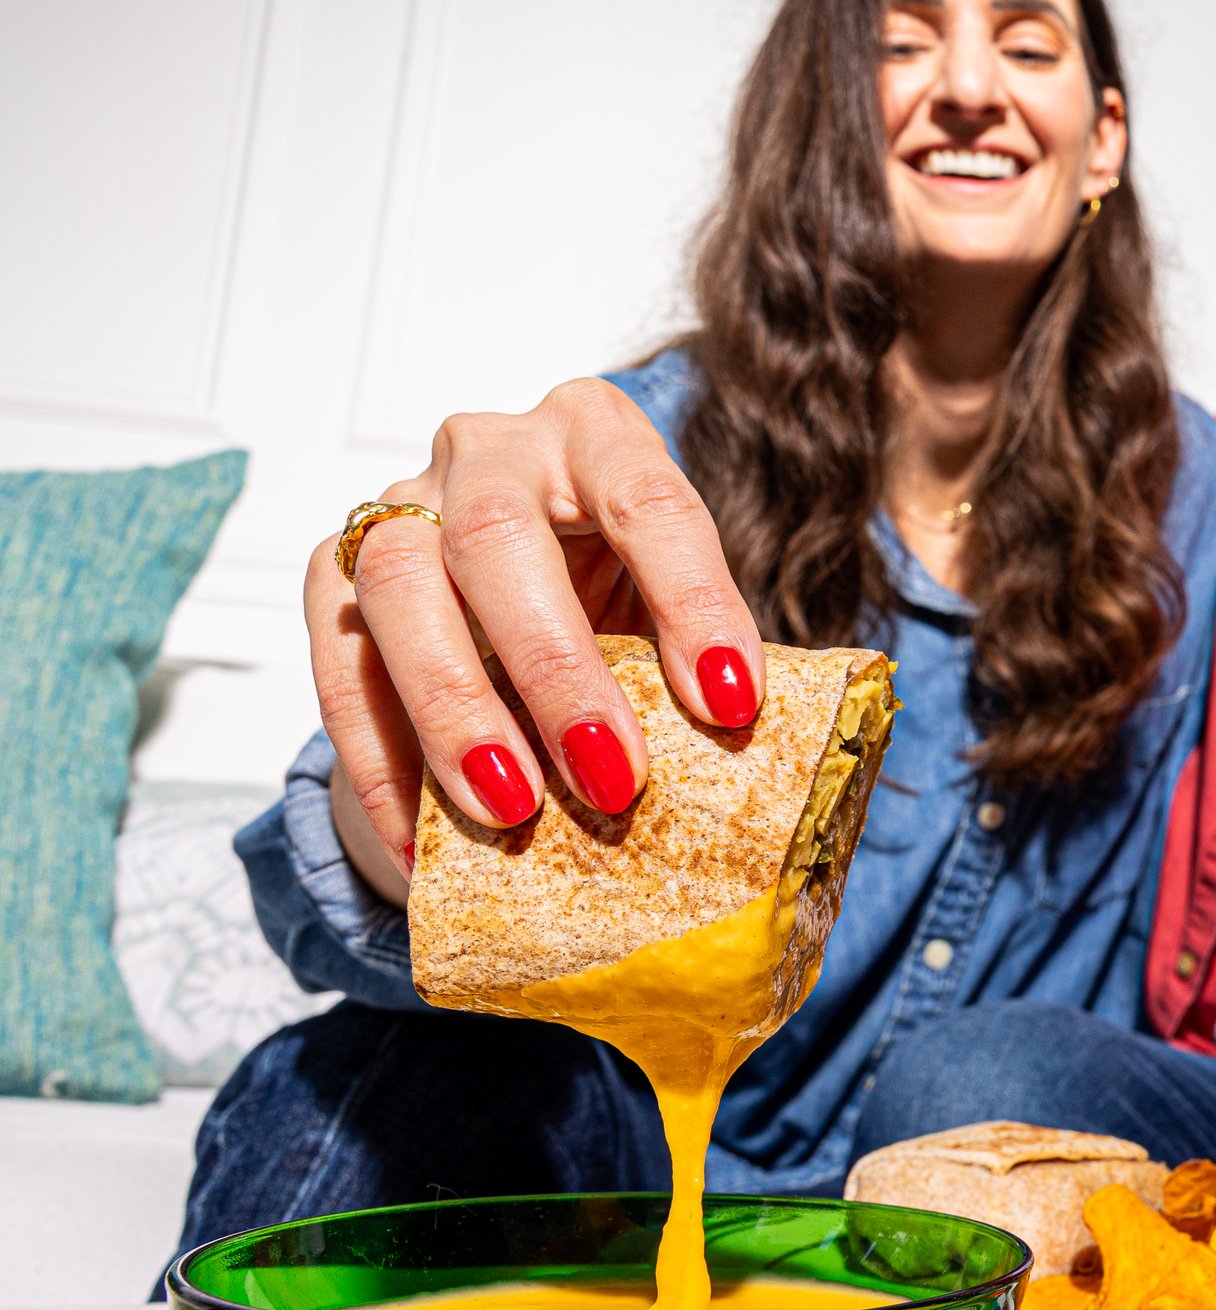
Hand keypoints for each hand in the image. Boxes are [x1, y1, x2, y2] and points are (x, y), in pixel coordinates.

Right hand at [305, 378, 763, 891]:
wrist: (520, 596)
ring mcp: (399, 505)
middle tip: (613, 780)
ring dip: (455, 710)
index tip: (733, 704)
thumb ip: (705, 661)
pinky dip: (381, 766)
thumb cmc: (619, 597)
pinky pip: (336, 666)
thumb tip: (762, 761)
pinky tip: (423, 846)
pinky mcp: (330, 573)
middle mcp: (490, 452)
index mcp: (597, 433)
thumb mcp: (673, 607)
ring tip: (514, 813)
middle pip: (499, 537)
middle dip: (558, 669)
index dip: (694, 601)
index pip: (649, 499)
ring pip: (398, 586)